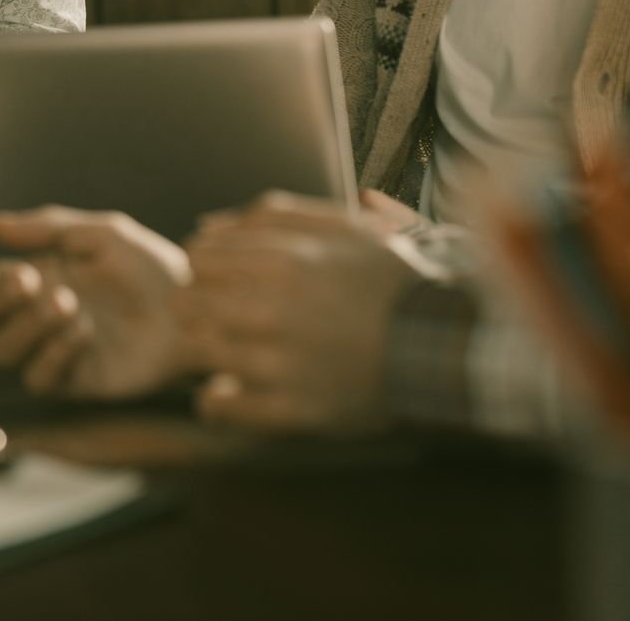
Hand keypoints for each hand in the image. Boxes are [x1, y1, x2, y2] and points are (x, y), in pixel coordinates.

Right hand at [0, 206, 197, 399]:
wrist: (196, 310)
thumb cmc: (153, 269)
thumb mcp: (102, 234)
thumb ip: (47, 227)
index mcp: (38, 280)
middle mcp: (38, 319)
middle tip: (31, 281)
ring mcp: (54, 353)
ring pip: (2, 353)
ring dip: (27, 326)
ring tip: (68, 304)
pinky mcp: (75, 382)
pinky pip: (38, 379)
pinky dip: (53, 354)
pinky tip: (83, 334)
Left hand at [176, 192, 424, 433]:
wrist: (441, 349)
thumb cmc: (389, 283)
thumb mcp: (343, 228)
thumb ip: (273, 217)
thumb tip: (207, 226)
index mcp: (281, 262)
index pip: (197, 258)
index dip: (206, 267)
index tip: (225, 279)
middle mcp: (271, 312)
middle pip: (188, 303)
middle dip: (200, 306)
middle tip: (226, 316)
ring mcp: (278, 365)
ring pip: (197, 352)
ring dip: (208, 349)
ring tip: (234, 350)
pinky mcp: (290, 411)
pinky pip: (220, 407)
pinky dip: (217, 399)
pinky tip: (230, 391)